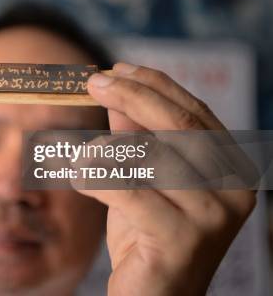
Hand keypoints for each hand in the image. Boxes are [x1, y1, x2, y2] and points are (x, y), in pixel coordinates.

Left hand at [81, 63, 255, 295]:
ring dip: (103, 147)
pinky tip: (74, 175)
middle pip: (178, 124)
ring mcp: (212, 216)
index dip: (153, 84)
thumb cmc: (147, 234)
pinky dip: (92, 177)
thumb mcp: (143, 176)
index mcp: (231, 169)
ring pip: (150, 156)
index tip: (116, 67)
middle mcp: (234, 190)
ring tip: (79, 154)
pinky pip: (126, 190)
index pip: (193, 112)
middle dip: (131, 95)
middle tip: (93, 81)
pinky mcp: (180, 239)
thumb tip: (116, 92)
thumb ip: (136, 135)